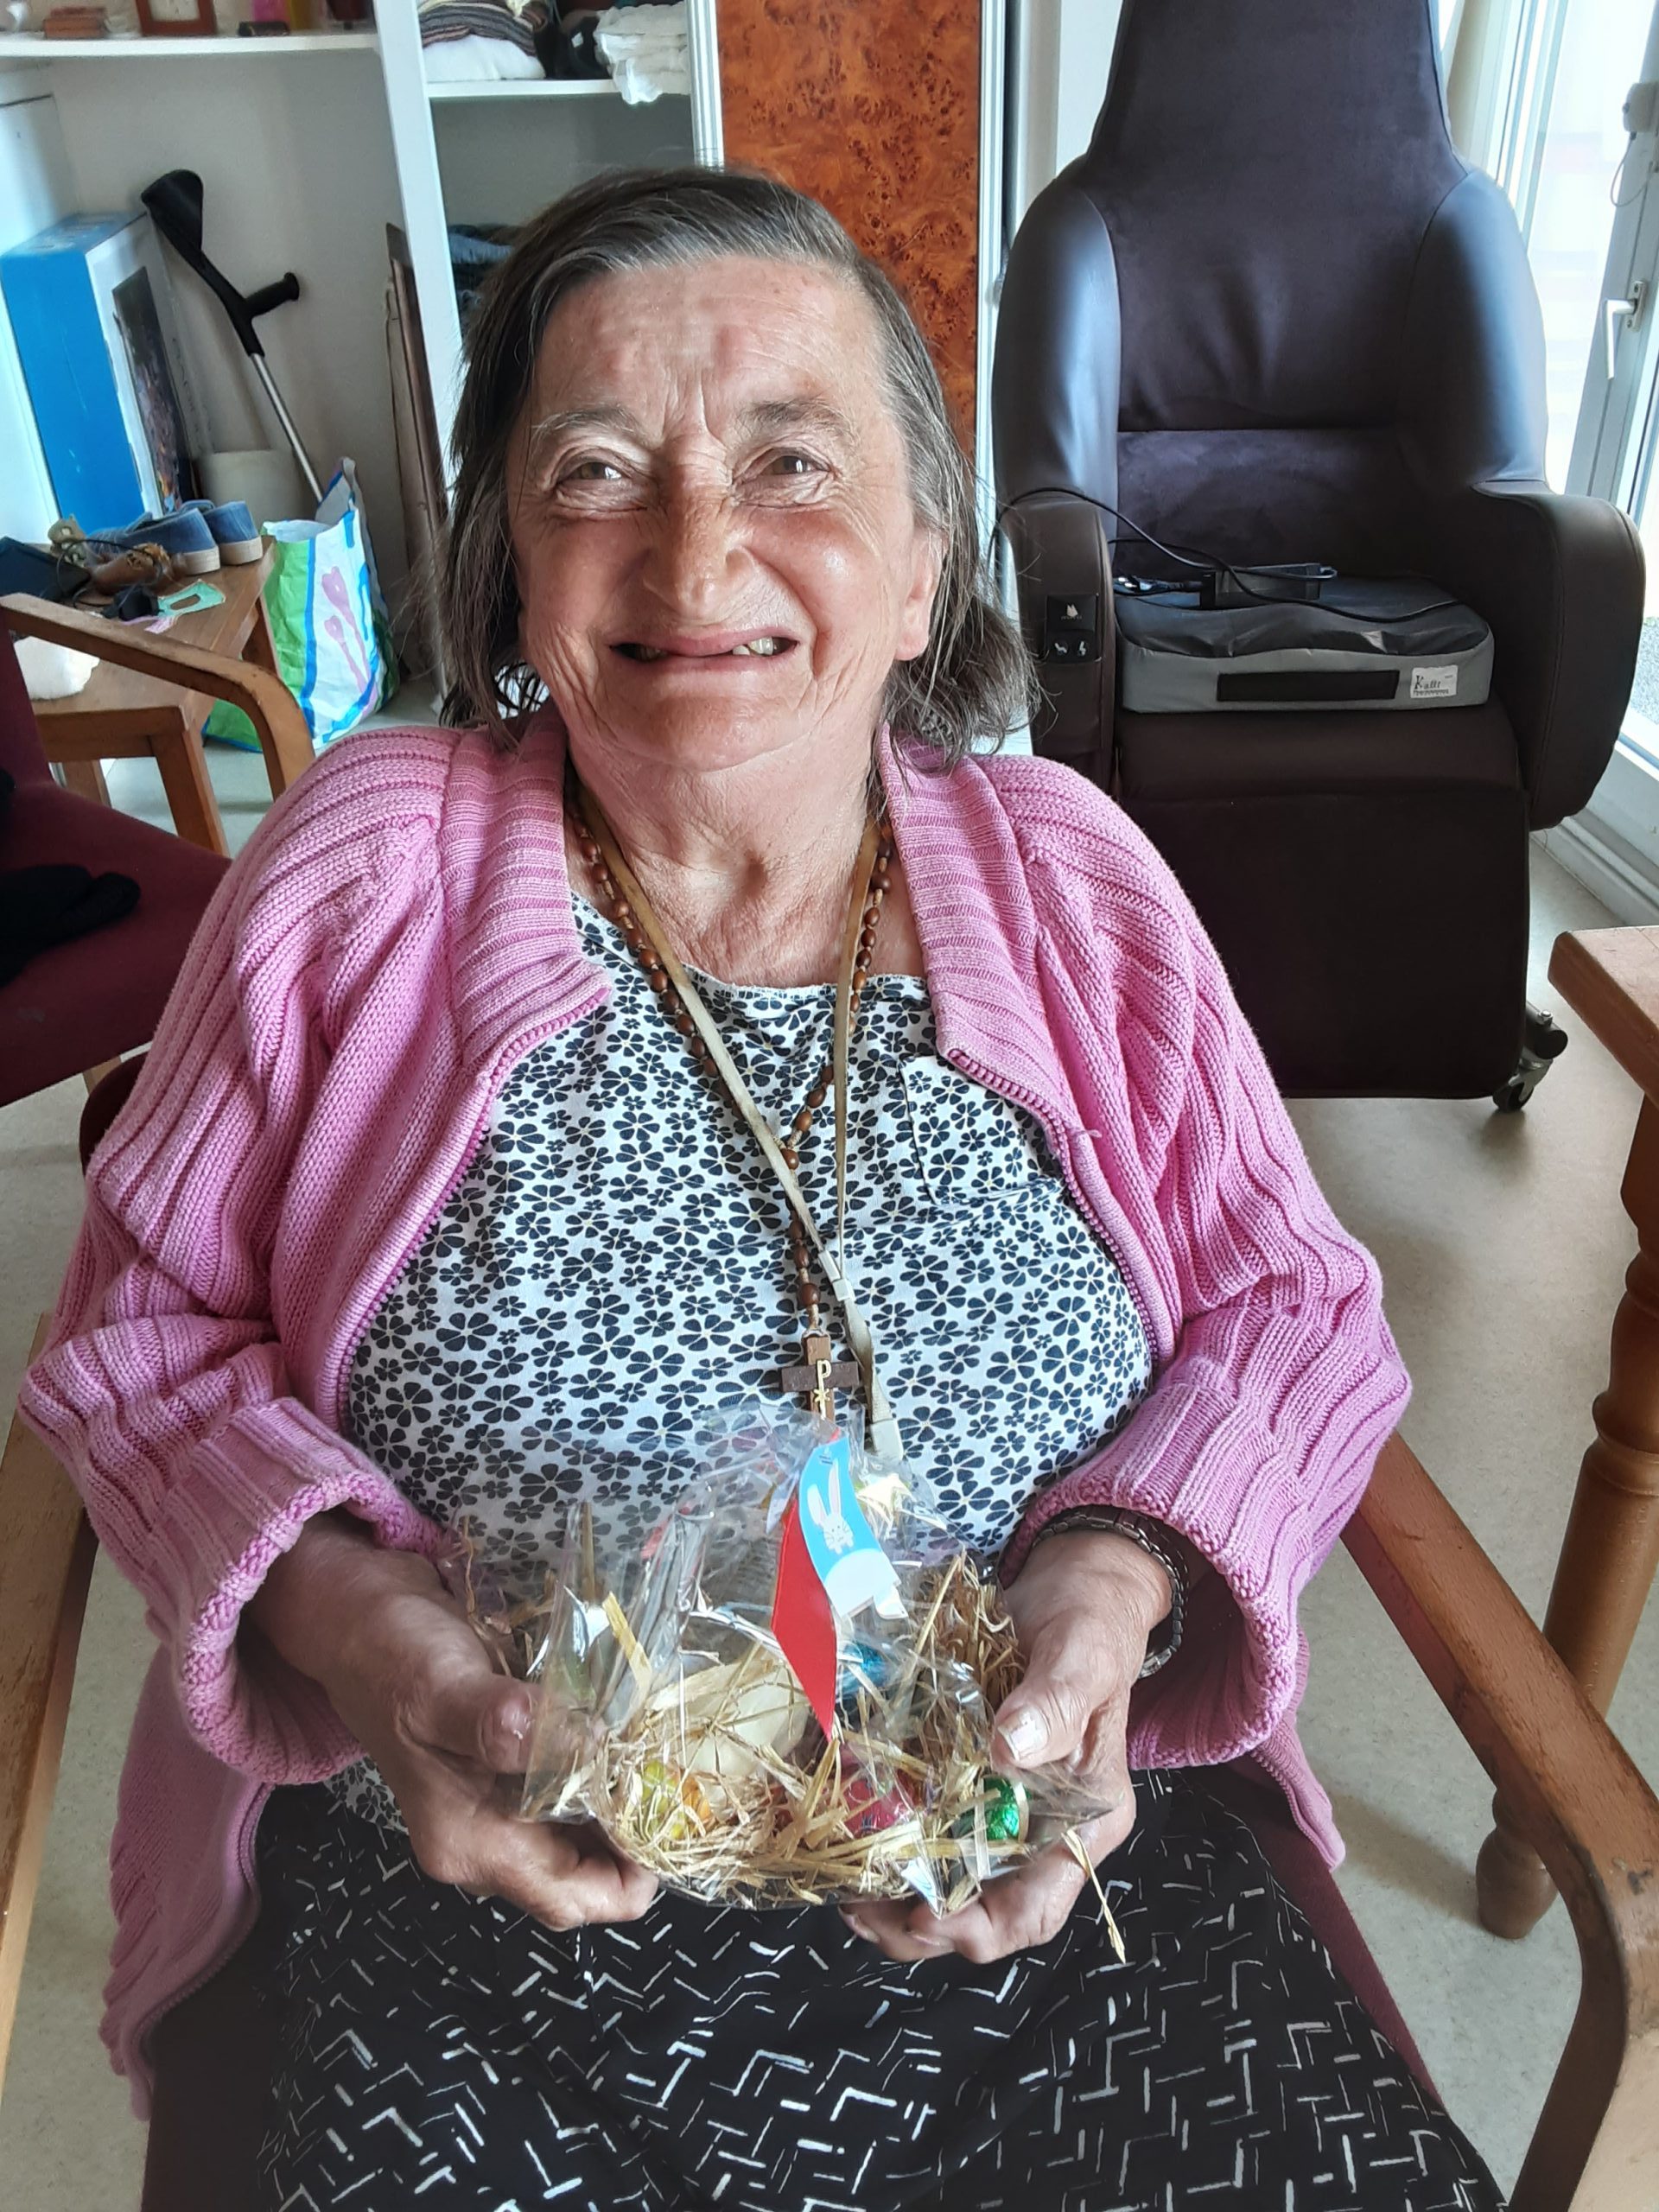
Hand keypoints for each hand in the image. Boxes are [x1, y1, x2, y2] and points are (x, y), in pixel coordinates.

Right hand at [244, 1512, 657, 1929]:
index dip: (630, 1878)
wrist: (353, 1617)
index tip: (677, 1823)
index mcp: (468, 1842)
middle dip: (635, 1840)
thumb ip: (501, 1722)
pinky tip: (628, 1739)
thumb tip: (578, 1743)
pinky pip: (563, 1797)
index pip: (566, 1899)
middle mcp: (480, 1840)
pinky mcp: (498, 1773)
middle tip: (684, 1782)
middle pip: (579, 1874)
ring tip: (667, 1760)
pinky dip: (599, 1777)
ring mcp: (488, 1808)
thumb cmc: (391, 1653)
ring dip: (621, 1806)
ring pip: (576, 1835)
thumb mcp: (442, 1684)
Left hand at [843, 1529, 1169, 1963]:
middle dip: (918, 1925)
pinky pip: (930, 1827)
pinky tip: (848, 1829)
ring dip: (895, 1894)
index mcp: (1083, 1823)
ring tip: (842, 1887)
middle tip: (856, 1909)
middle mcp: (1044, 1830)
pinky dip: (890, 1840)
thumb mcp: (1082, 1655)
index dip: (977, 1928)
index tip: (920, 1916)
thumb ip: (1054, 1701)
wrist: (1076, 1585)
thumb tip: (1009, 1749)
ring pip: (949, 1879)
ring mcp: (1004, 1807)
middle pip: (982, 1910)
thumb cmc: (1091, 1623)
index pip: (1035, 1910)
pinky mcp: (970, 1778)